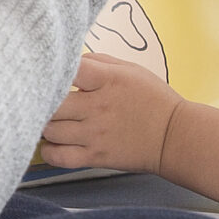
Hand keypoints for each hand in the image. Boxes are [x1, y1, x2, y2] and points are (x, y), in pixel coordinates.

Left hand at [40, 53, 184, 172]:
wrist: (174, 136)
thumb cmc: (153, 99)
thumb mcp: (130, 69)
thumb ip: (98, 62)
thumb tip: (70, 61)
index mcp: (107, 81)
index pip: (69, 69)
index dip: (54, 69)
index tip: (50, 72)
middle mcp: (97, 107)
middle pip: (52, 103)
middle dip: (43, 100)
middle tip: (43, 100)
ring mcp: (94, 134)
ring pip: (50, 130)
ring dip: (45, 125)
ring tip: (50, 120)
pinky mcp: (95, 157)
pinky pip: (58, 157)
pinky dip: (49, 151)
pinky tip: (53, 143)